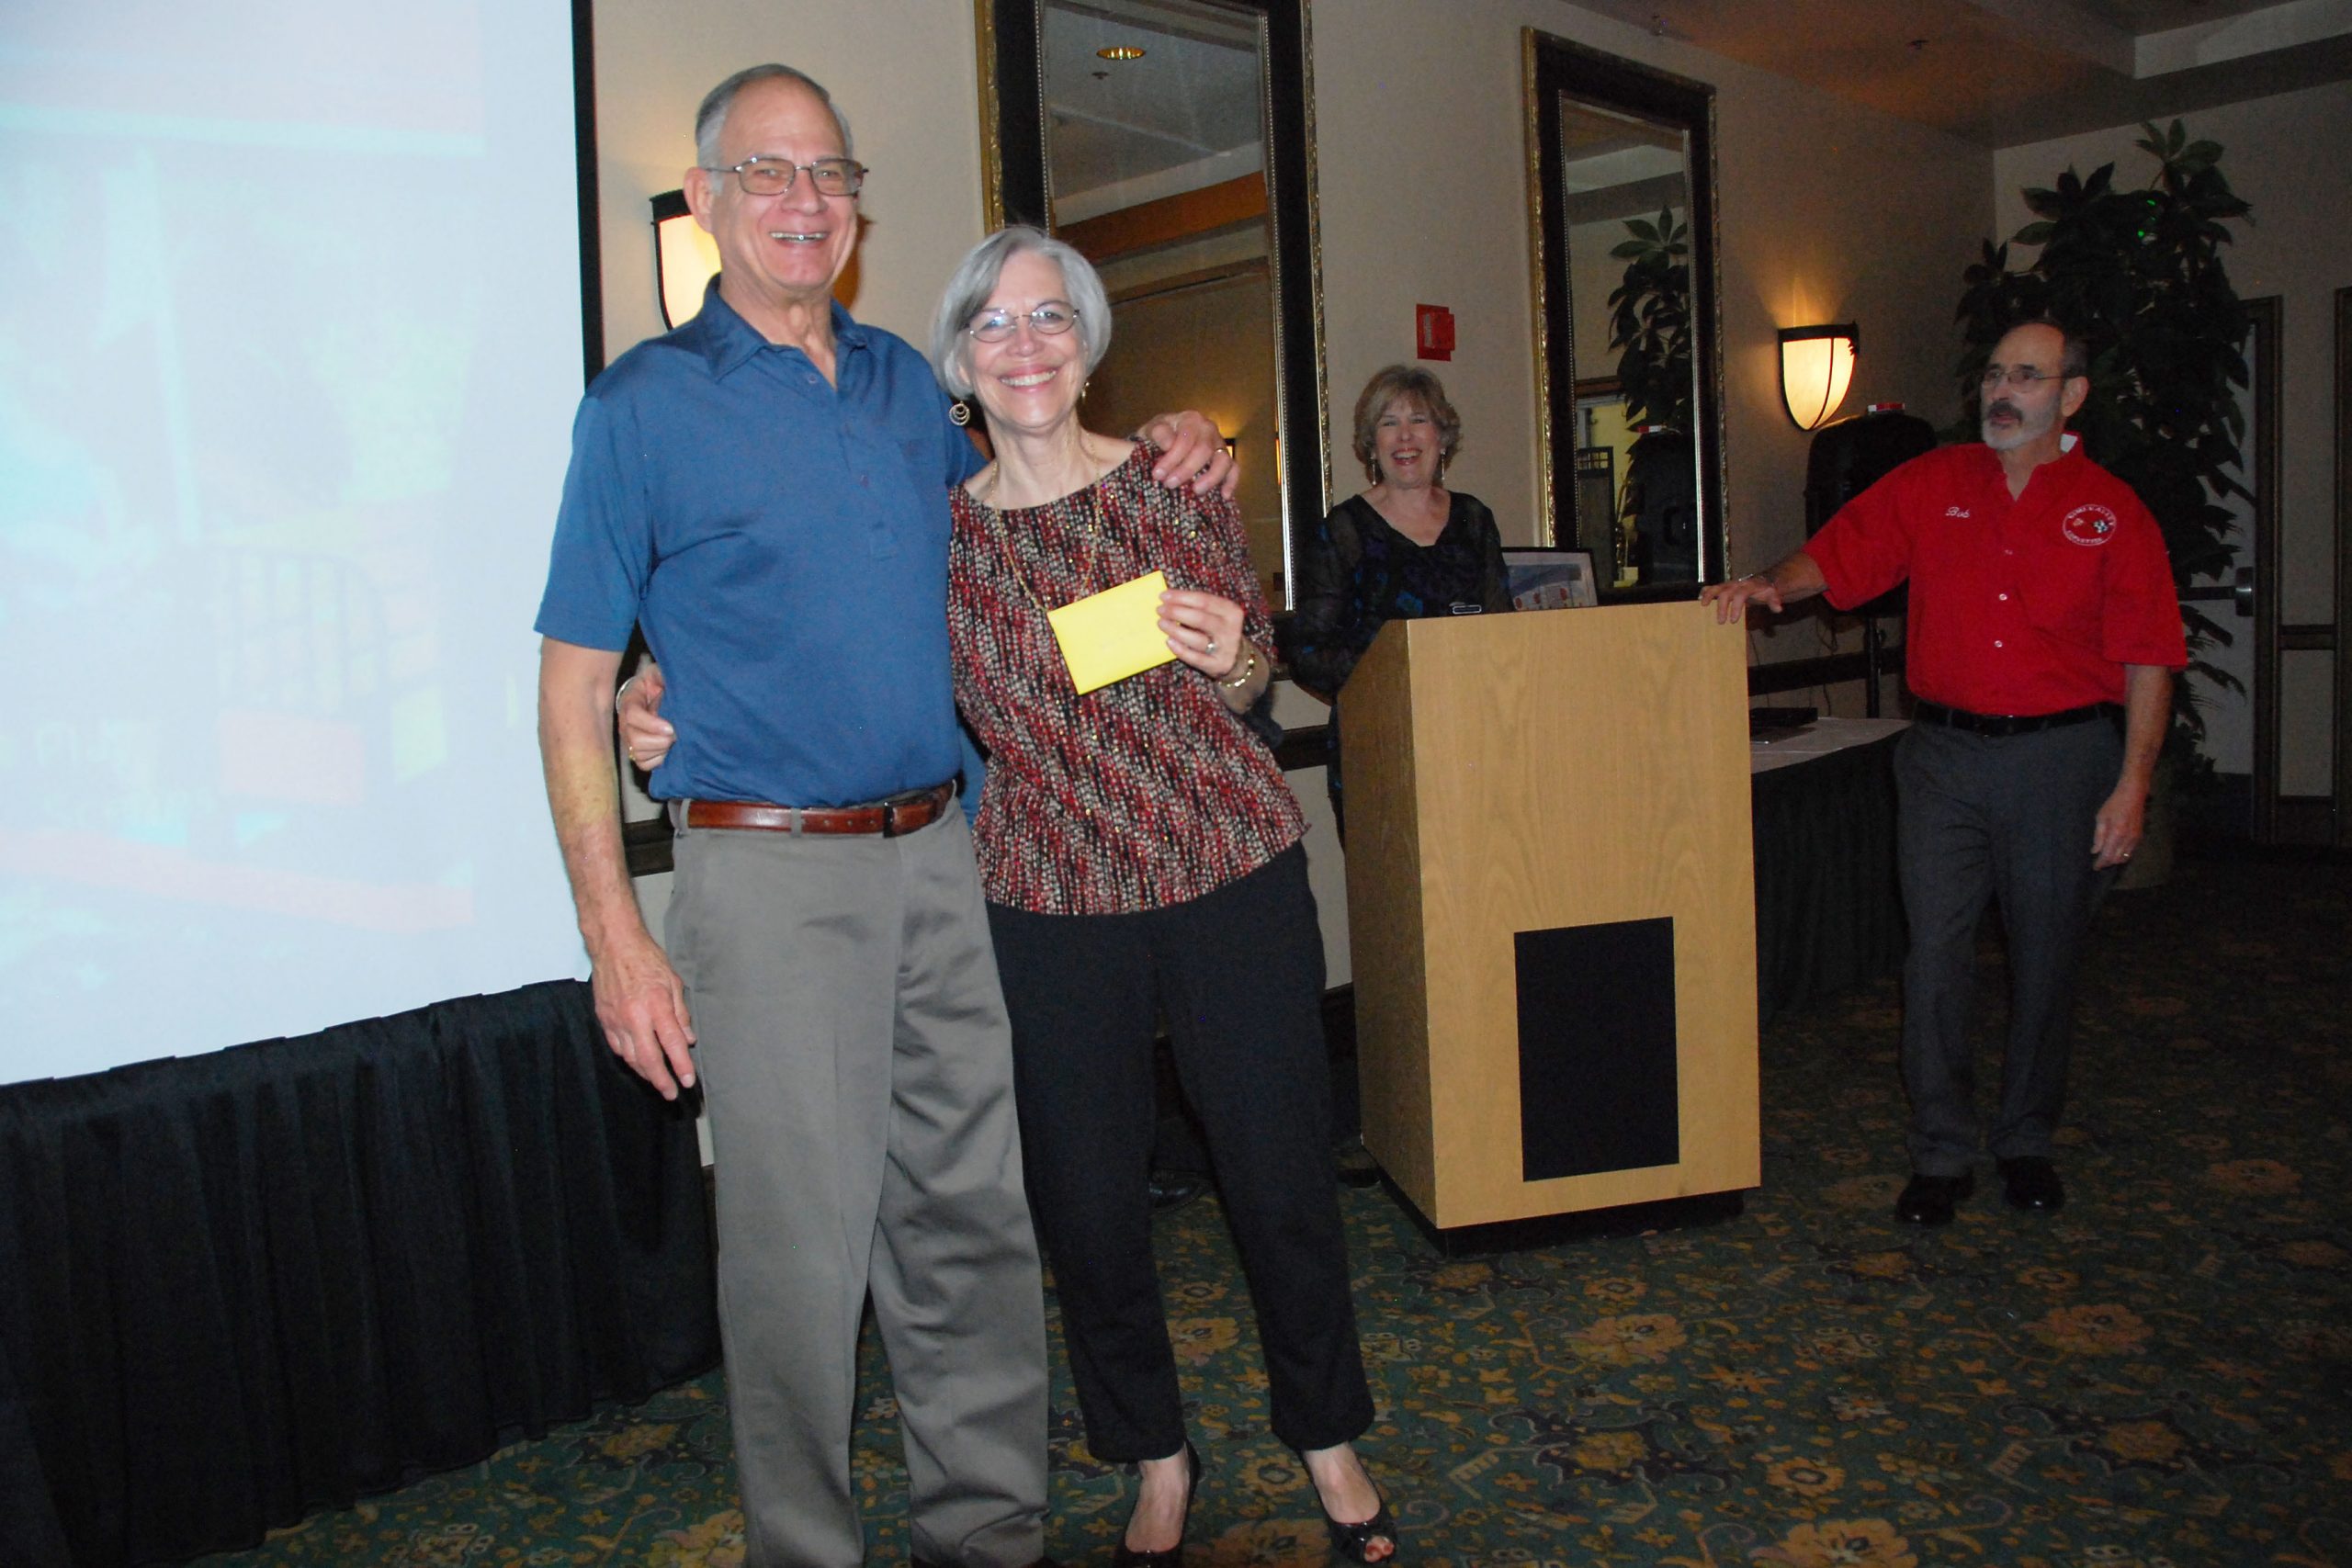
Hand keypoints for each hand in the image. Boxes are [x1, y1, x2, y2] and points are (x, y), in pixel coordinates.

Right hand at [591, 928, 696, 1098]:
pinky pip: (616, 1047)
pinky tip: (637, 1062)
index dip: (681, 1065)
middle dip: (661, 1080)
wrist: (614, 944)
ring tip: (657, 1080)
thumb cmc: (646, 959)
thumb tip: (687, 1039)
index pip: (672, 1044)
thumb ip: (680, 1013)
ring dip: (645, 1072)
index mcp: (655, 1005)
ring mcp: (616, 1020)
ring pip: (630, 1057)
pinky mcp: (604, 1019)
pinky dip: (628, 1058)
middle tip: (671, 1093)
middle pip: (648, 1058)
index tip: (688, 1080)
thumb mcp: (673, 982)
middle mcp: (634, 1016)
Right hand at [619, 664, 674, 769]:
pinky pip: (644, 764)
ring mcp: (631, 739)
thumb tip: (664, 685)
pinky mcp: (639, 752)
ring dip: (660, 750)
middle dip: (659, 741)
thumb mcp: (660, 673)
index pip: (632, 715)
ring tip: (673, 741)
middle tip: (676, 735)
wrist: (659, 694)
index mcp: (630, 701)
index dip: (651, 724)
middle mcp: (626, 723)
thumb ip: (660, 676)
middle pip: (634, 740)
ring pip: (639, 754)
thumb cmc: (661, 683)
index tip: (672, 728)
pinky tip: (669, 750)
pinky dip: (658, 760)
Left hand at [1139, 410, 1237, 498]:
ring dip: (1211, 477)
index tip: (1157, 474)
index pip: (1185, 439)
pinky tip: (1224, 496)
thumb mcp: (1150, 431)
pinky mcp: (1225, 460)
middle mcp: (1208, 429)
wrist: (1163, 442)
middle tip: (1169, 484)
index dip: (1171, 458)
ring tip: (1196, 491)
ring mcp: (1219, 444)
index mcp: (1190, 419)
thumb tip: (1168, 444)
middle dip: (1186, 470)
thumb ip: (1158, 433)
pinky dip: (1231, 482)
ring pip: (1223, 460)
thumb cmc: (1157, 437)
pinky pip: (1234, 470)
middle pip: (1204, 450)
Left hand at [1158, 587, 1247, 677]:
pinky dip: (1180, 650)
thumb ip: (1198, 606)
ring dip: (1175, 630)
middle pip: (1200, 618)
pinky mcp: (1218, 665)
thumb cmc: (1218, 630)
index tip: (1164, 596)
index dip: (1181, 597)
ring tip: (1161, 623)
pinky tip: (1169, 641)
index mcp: (1231, 611)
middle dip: (1176, 612)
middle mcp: (1231, 629)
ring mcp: (1225, 649)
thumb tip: (1169, 598)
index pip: (1204, 600)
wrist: (1237, 657)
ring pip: (1197, 639)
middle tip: (1160, 610)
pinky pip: (1196, 658)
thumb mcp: (1216, 614)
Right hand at [1699, 574, 1782, 623]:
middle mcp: (1737, 584)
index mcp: (1748, 586)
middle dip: (1722, 607)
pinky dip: (1706, 591)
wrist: (1762, 580)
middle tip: (1721, 622)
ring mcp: (1729, 584)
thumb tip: (1778, 609)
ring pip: (1717, 587)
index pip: (1740, 595)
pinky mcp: (1724, 586)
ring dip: (1709, 595)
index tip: (1733, 620)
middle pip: (1726, 592)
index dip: (1736, 607)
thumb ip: (1774, 601)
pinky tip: (1700, 599)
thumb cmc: (1766, 590)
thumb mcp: (1772, 594)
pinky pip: (1713, 587)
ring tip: (1703, 605)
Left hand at [2091, 779, 2147, 869]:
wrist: (2133, 795)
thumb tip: (2095, 851)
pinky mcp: (2140, 836)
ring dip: (2115, 860)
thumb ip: (2099, 836)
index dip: (2101, 863)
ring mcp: (2136, 838)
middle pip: (2117, 859)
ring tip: (2106, 858)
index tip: (2095, 867)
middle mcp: (2128, 839)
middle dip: (2107, 863)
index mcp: (2117, 834)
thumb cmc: (2114, 804)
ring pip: (2125, 857)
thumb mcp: (2101, 818)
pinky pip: (2131, 851)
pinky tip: (2116, 851)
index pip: (2108, 855)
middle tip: (2099, 863)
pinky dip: (2123, 855)